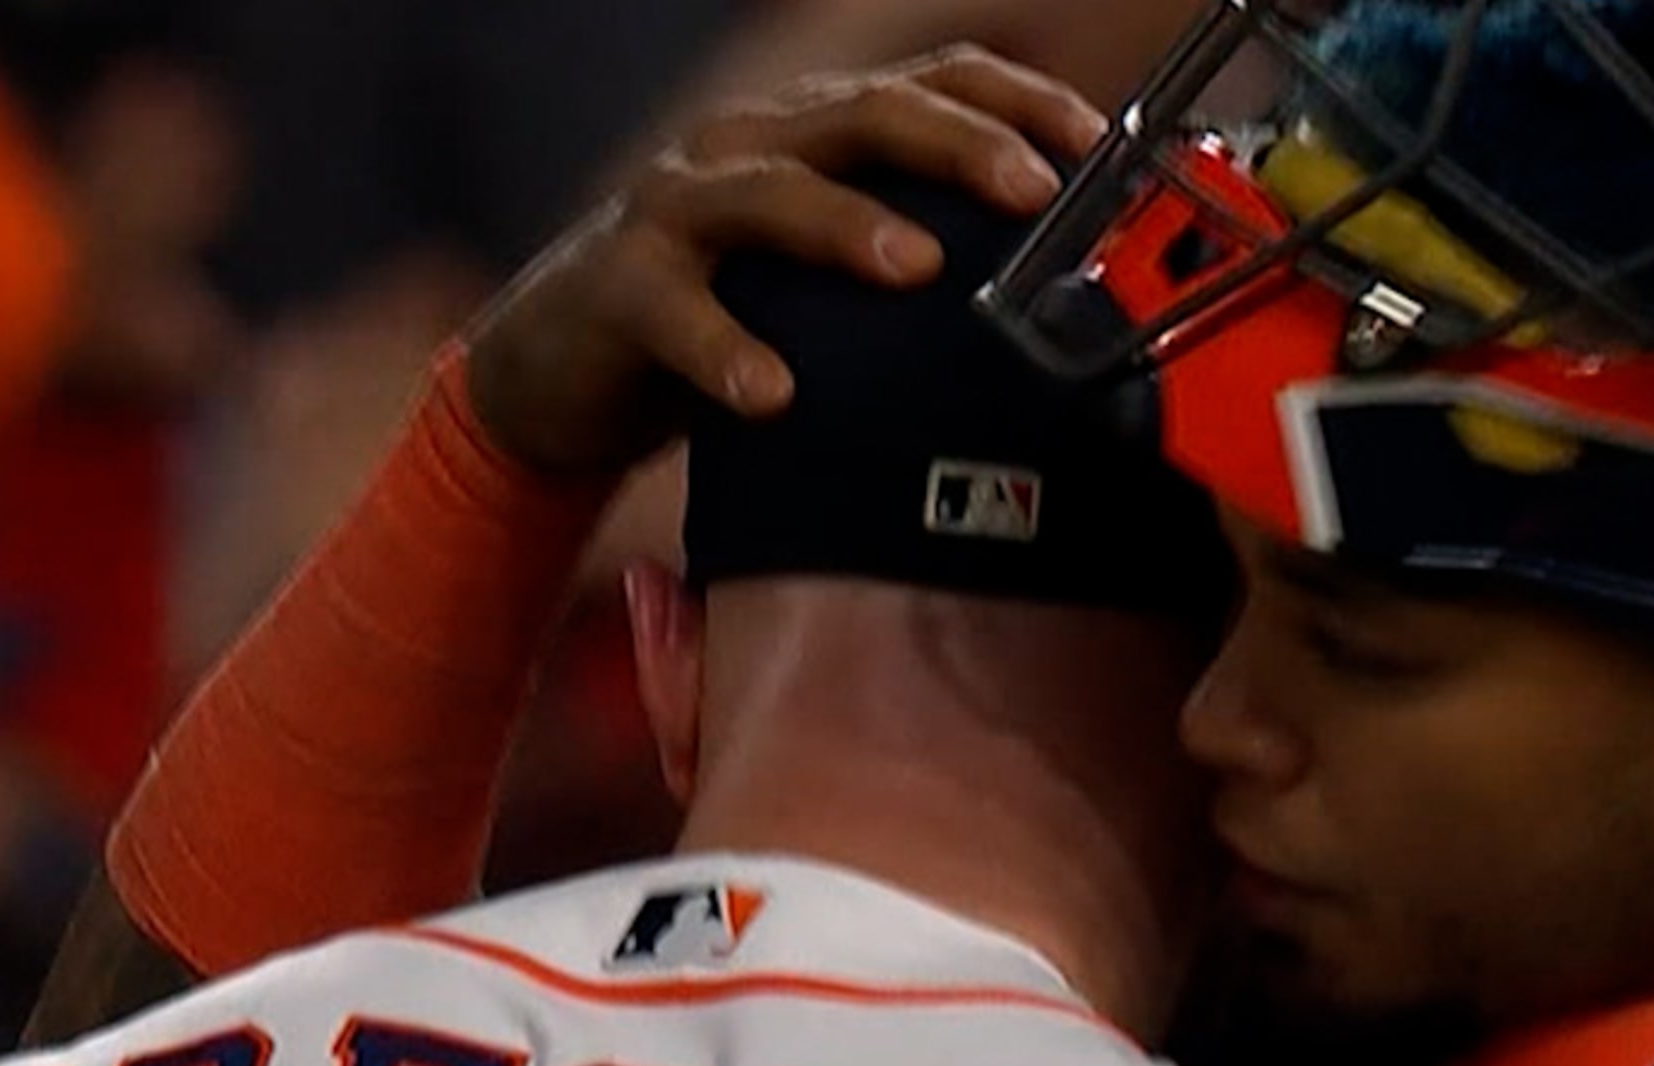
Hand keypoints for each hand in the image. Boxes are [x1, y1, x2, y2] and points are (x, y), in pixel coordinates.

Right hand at [461, 46, 1105, 476]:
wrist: (561, 368)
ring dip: (846, 224)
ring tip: (916, 267)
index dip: (1013, 100)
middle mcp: (749, 146)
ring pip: (768, 190)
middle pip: (863, 114)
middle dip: (956, 145)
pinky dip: (726, 350)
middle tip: (1030, 192)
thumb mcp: (825, 278)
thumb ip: (915, 265)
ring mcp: (676, 208)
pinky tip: (773, 393)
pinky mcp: (617, 287)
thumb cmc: (720, 316)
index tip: (1092, 143)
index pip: (928, 83)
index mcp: (815, 135)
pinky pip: (675, 312)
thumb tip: (1055, 302)